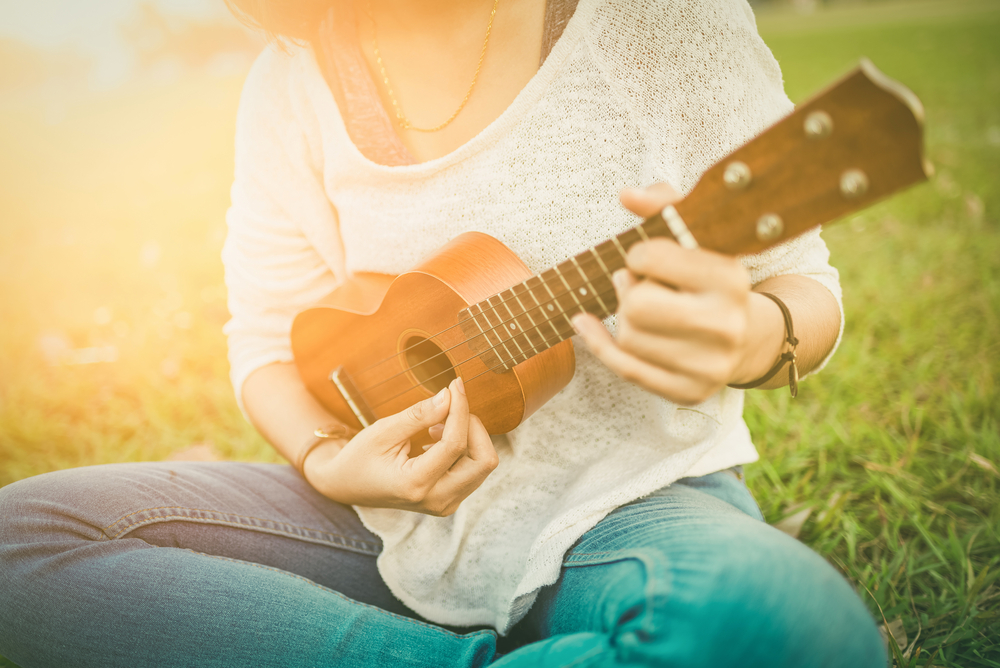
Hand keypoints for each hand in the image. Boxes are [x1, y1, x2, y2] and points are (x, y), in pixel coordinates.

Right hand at [303, 377, 498, 515]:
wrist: (346, 486)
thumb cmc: (360, 457)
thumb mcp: (383, 430)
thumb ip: (419, 415)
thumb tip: (449, 396)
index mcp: (415, 485)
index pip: (455, 444)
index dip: (460, 410)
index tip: (455, 385)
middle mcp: (436, 501)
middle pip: (484, 460)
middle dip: (472, 426)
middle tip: (447, 408)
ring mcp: (445, 505)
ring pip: (483, 465)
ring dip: (468, 437)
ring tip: (435, 427)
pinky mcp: (450, 500)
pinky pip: (474, 470)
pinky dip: (464, 448)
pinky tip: (436, 439)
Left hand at [571, 183, 783, 404]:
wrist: (751, 337)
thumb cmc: (711, 279)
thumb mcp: (699, 235)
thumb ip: (665, 204)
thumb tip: (627, 195)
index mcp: (730, 279)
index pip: (649, 258)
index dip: (639, 255)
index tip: (649, 259)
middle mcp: (726, 325)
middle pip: (636, 307)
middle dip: (630, 293)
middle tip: (642, 287)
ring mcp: (709, 366)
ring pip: (628, 338)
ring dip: (626, 320)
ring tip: (647, 310)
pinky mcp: (689, 392)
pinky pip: (625, 369)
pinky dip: (599, 344)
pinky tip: (585, 324)